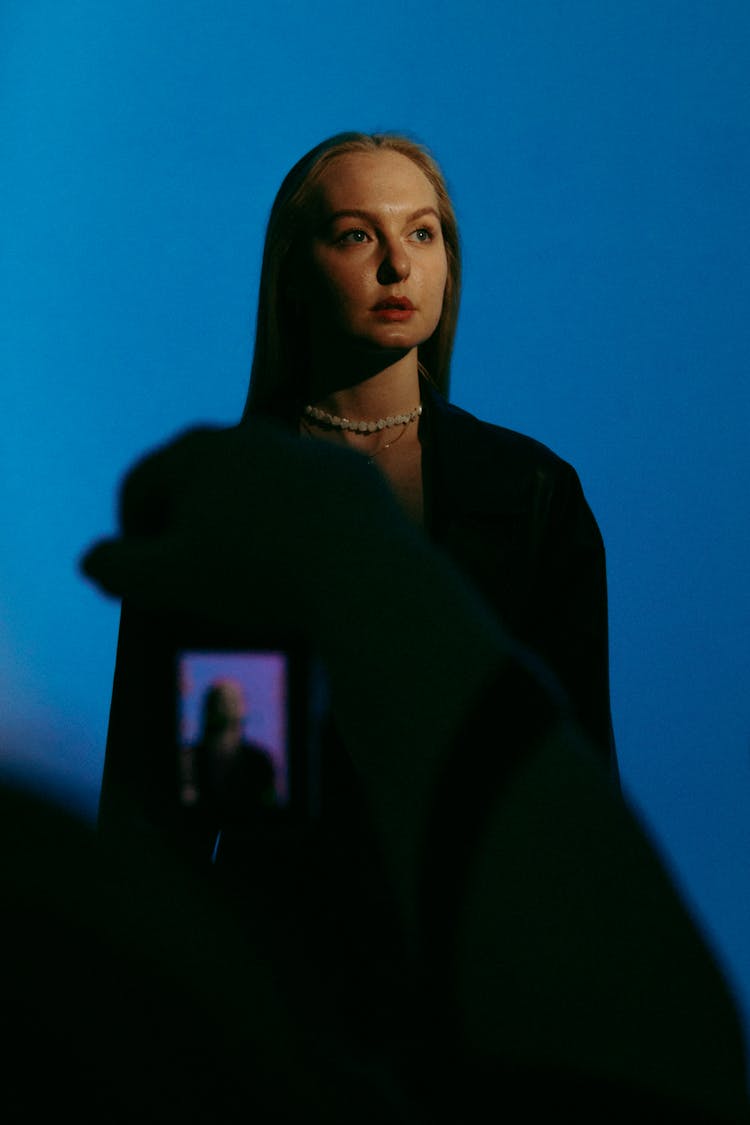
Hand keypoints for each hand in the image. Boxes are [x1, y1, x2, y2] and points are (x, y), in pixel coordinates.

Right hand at [81, 419, 407, 633]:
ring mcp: (304, 450)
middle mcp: (249, 434)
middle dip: (189, 525)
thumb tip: (94, 560)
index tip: (143, 574)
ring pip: (258, 488)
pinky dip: (298, 525)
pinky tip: (301, 561)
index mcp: (196, 451)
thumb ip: (115, 568)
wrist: (362, 573)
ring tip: (251, 571)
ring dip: (245, 522)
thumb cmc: (257, 575)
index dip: (131, 534)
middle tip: (194, 575)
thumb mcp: (168, 581)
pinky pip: (309, 499)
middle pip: (199, 482)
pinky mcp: (349, 473)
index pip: (140, 487)